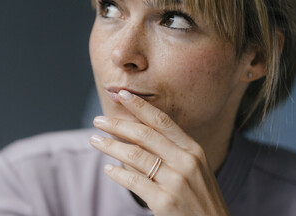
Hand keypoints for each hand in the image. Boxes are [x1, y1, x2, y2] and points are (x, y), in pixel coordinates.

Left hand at [89, 90, 230, 215]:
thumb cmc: (201, 199)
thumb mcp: (196, 169)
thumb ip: (174, 151)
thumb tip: (139, 132)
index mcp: (194, 150)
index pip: (162, 120)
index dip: (140, 105)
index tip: (121, 94)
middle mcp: (186, 162)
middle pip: (144, 134)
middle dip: (117, 124)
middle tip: (98, 120)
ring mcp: (176, 182)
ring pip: (135, 155)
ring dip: (110, 146)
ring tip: (94, 140)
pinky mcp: (165, 202)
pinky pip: (134, 181)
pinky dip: (118, 173)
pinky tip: (108, 169)